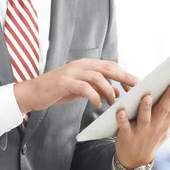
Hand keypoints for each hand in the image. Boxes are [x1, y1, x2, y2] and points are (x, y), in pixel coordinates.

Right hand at [13, 59, 139, 112]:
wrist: (33, 93)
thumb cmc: (57, 91)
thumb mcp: (80, 90)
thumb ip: (97, 88)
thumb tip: (116, 91)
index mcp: (85, 65)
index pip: (110, 66)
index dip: (124, 74)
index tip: (137, 84)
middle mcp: (80, 65)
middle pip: (108, 68)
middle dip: (124, 77)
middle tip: (135, 88)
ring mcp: (72, 72)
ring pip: (98, 77)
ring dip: (109, 90)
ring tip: (113, 102)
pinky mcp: (64, 82)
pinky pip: (84, 87)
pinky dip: (94, 95)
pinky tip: (98, 104)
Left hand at [114, 79, 169, 168]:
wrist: (136, 160)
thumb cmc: (154, 138)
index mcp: (166, 122)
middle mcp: (155, 126)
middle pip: (163, 110)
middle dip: (169, 97)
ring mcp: (141, 131)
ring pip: (144, 118)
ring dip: (145, 107)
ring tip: (147, 96)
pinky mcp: (127, 135)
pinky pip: (124, 126)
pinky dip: (122, 119)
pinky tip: (121, 111)